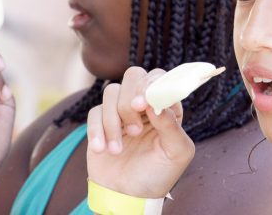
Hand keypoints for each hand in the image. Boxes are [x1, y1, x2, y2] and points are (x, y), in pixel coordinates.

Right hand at [86, 67, 194, 198]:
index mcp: (166, 106)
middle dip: (129, 100)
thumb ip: (171, 125)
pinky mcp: (100, 120)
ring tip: (119, 149)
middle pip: (134, 75)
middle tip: (134, 129)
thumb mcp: (176, 153)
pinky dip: (97, 131)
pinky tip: (103, 150)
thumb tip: (156, 102)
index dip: (151, 85)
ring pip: (111, 92)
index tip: (143, 104)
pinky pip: (94, 111)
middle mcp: (144, 103)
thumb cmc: (158, 174)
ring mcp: (121, 110)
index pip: (160, 78)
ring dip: (113, 121)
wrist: (128, 195)